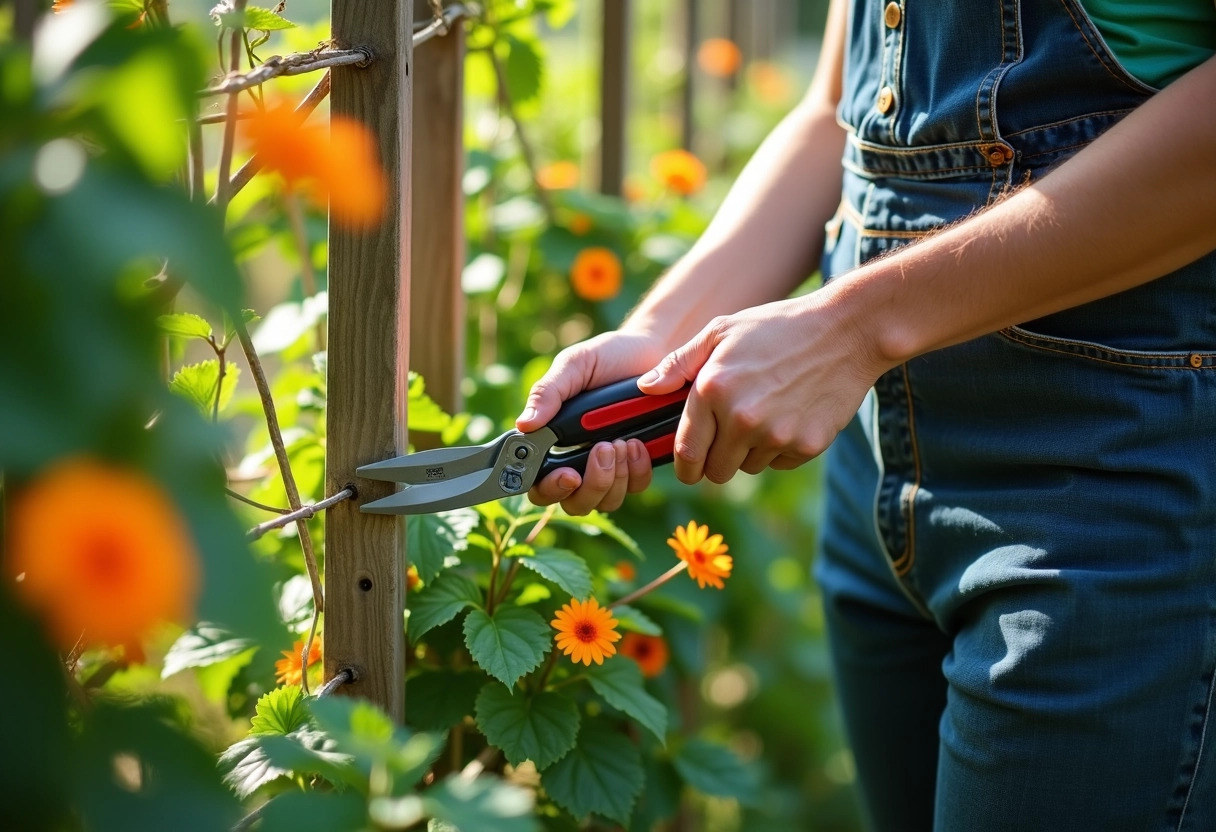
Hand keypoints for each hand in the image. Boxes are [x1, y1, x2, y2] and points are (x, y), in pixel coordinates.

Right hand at [517, 330, 669, 513]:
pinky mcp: (638, 465)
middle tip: (603, 448)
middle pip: (575, 502)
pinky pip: (636, 486)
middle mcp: (578, 460)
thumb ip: (549, 393)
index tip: (567, 474)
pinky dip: (638, 470)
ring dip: (615, 476)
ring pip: (606, 500)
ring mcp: (610, 467)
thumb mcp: (574, 366)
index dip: (549, 489)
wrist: (654, 350)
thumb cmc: (606, 357)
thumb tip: (524, 425)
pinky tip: (638, 442)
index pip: (539, 484)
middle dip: (591, 484)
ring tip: (623, 439)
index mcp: (553, 440)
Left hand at [637, 292, 889, 484]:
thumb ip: (679, 363)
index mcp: (713, 390)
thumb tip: (645, 389)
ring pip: (749, 467)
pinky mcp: (807, 445)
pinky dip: (781, 448)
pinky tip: (791, 413)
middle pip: (716, 471)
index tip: (688, 468)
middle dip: (717, 459)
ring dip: (751, 450)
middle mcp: (741, 418)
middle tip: (730, 435)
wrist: (846, 331)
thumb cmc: (777, 327)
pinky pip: (781, 462)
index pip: (686, 453)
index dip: (684, 467)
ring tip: (766, 411)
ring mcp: (776, 435)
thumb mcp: (722, 331)